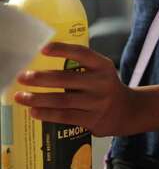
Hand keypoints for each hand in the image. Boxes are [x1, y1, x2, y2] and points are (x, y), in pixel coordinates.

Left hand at [14, 42, 134, 136]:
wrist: (128, 111)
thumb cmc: (105, 88)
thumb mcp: (101, 72)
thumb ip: (80, 67)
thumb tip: (43, 65)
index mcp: (103, 66)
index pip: (82, 54)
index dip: (63, 50)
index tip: (43, 49)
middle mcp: (102, 83)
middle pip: (66, 79)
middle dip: (41, 78)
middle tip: (23, 77)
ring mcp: (98, 102)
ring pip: (62, 100)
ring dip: (38, 98)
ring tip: (21, 97)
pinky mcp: (93, 120)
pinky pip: (65, 116)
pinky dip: (47, 114)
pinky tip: (34, 111)